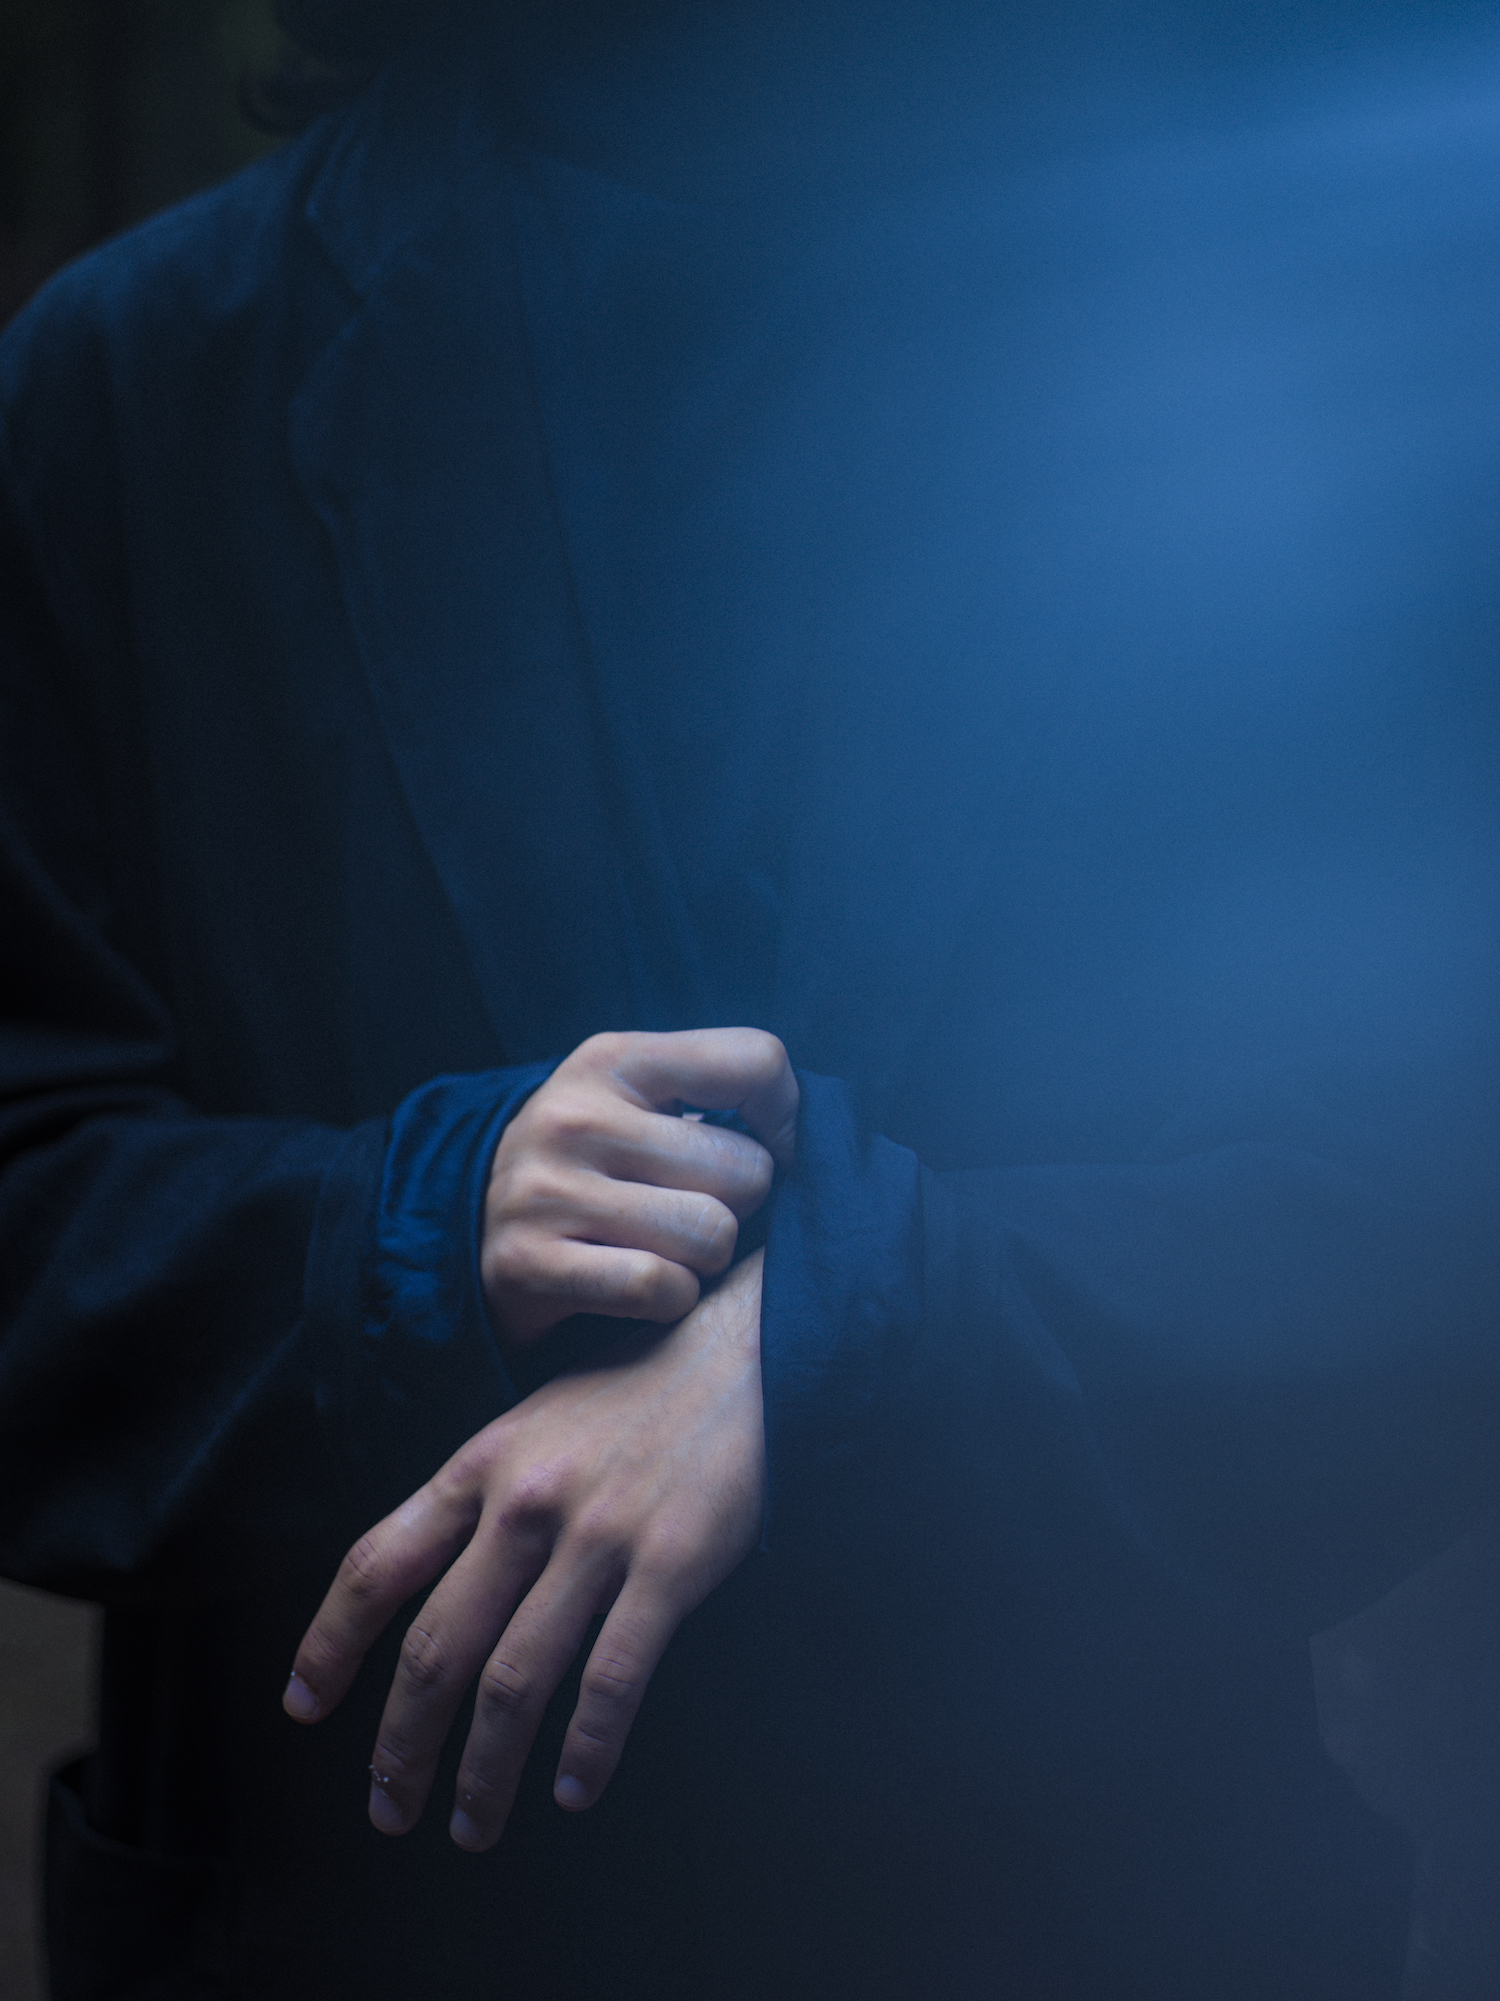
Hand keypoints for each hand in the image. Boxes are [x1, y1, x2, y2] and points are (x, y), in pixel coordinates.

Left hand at [282, 1249, 766, 1848]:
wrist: (741, 1350)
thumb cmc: (633, 1392)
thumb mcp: (532, 1423)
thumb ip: (480, 1498)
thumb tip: (424, 1594)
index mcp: (480, 1465)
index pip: (377, 1564)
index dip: (329, 1643)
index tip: (304, 1708)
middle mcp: (526, 1501)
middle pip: (438, 1647)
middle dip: (400, 1745)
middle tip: (388, 1810)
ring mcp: (600, 1534)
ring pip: (516, 1680)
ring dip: (484, 1771)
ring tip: (472, 1826)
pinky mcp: (673, 1562)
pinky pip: (614, 1679)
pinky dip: (587, 1750)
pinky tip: (573, 1791)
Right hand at [484, 1027, 795, 1344]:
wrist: (474, 1222)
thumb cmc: (593, 1161)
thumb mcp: (639, 1099)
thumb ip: (719, 1096)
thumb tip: (807, 1139)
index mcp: (615, 1059)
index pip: (755, 1060)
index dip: (786, 1118)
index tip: (770, 1151)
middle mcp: (575, 1116)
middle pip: (745, 1171)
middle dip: (740, 1205)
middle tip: (698, 1209)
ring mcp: (546, 1190)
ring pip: (711, 1236)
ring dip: (706, 1260)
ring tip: (668, 1247)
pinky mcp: (526, 1264)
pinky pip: (659, 1289)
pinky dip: (669, 1300)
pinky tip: (643, 1286)